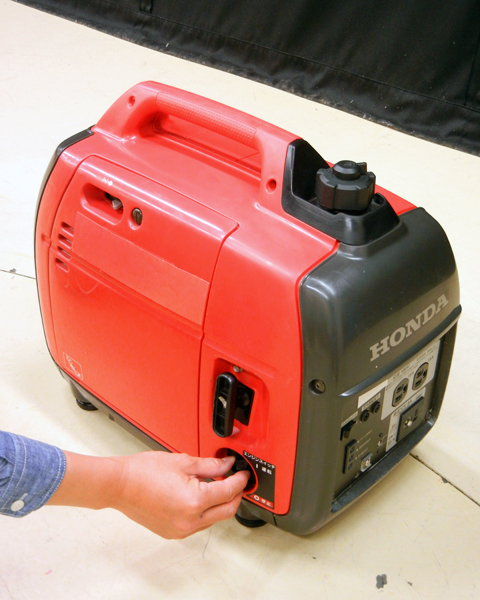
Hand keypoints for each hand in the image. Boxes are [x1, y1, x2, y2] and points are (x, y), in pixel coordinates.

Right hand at [112, 452, 248, 538]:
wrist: (120, 484)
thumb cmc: (144, 471)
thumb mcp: (183, 461)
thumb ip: (210, 465)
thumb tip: (227, 465)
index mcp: (195, 501)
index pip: (229, 492)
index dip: (240, 481)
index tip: (243, 474)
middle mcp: (190, 521)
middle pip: (226, 511)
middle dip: (235, 495)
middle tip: (237, 481)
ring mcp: (181, 530)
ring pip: (213, 519)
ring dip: (221, 504)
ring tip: (218, 485)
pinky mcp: (173, 532)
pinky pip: (198, 524)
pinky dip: (205, 511)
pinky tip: (202, 496)